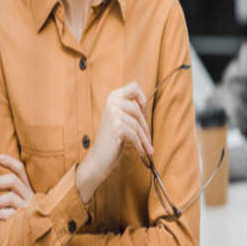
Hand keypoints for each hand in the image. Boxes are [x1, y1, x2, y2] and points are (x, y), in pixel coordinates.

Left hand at [0, 154, 35, 219]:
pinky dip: (0, 214)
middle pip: (14, 181)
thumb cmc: (24, 220)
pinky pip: (10, 214)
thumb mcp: (20, 204)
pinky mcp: (26, 221)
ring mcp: (29, 209)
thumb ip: (13, 194)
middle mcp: (30, 197)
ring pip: (11, 197)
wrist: (35, 241)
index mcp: (28, 190)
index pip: (21, 171)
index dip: (10, 162)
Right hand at [75, 82, 153, 205]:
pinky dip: (141, 145)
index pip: (134, 87)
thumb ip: (129, 110)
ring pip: (138, 124)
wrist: (98, 159)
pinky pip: (136, 135)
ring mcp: (114, 113)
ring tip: (147, 148)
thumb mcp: (120, 120)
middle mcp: (112, 102)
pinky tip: (141, 152)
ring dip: (145, 139)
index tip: (143, 114)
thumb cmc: (112, 140)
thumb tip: (146, 105)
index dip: (142, 99)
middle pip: (139, 108)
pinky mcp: (117, 126)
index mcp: (113, 97)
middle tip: (147, 139)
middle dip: (145, 126)